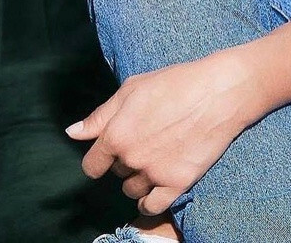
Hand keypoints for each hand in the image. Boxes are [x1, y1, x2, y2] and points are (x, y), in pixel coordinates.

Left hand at [64, 52, 257, 216]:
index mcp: (116, 133)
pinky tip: (157, 185)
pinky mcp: (176, 183)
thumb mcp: (132, 89)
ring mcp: (154, 172)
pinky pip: (151, 206)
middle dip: (125, 160)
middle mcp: (131, 157)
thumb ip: (100, 115)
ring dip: (139, 178)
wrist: (217, 92)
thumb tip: (72, 133)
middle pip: (115, 173)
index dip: (100, 159)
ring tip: (157, 156)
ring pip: (133, 190)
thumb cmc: (175, 83)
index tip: (110, 153)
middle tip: (147, 139)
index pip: (92, 165)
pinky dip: (151, 199)